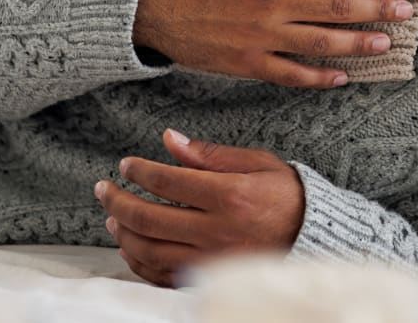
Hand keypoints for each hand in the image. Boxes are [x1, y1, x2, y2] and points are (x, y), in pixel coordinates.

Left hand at [96, 129, 304, 286]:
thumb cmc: (285, 193)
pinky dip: (140, 263)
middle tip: (103, 189)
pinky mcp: (210, 279)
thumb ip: (209, 154)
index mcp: (228, 195)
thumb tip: (169, 139)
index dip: (140, 172)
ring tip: (113, 217)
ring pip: (150, 251)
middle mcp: (216, 230)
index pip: (168, 181)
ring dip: (124, 233)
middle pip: (150, 218)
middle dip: (118, 201)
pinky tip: (131, 247)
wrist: (313, 236)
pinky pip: (163, 276)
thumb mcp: (255, 162)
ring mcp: (211, 260)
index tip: (126, 164)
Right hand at [134, 0, 412, 88]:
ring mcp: (262, 37)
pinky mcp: (246, 63)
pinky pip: (291, 74)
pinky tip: (341, 77)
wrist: (143, 1)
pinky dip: (319, 78)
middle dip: (378, 8)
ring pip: (322, 43)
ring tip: (385, 44)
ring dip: (358, 44)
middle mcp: (274, 3)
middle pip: (338, 7)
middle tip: (408, 11)